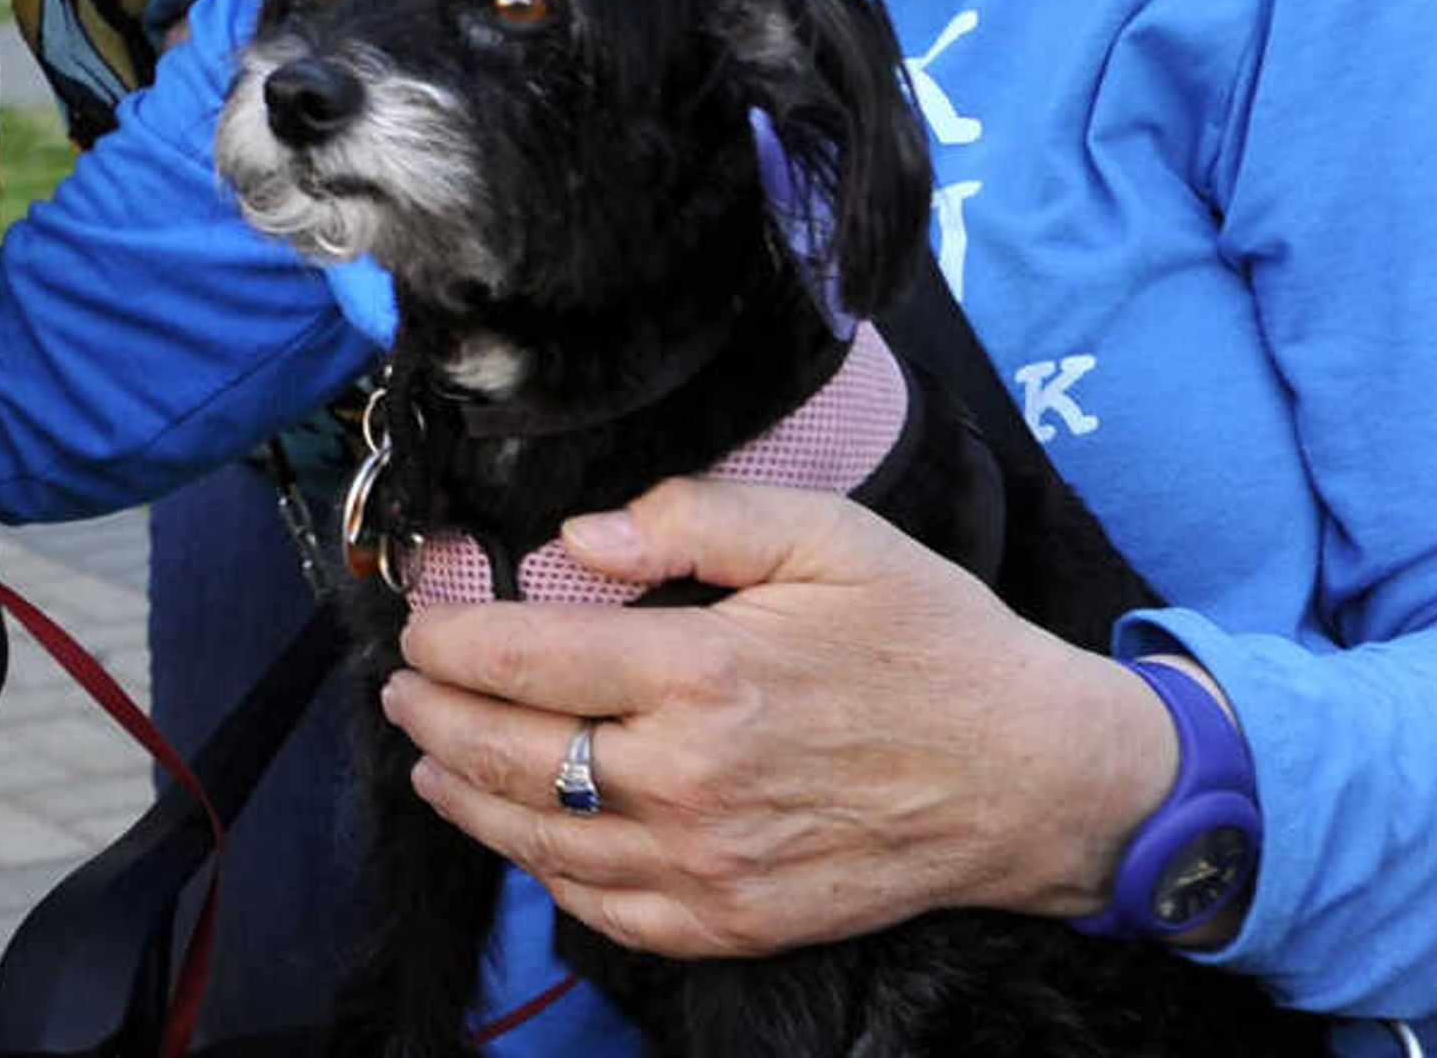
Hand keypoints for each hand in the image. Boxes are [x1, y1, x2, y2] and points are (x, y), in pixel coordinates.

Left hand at [380, 478, 1175, 958]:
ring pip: (539, 839)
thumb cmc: (931, 642)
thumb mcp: (827, 534)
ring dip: (464, 796)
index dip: (447, 640)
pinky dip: (545, 874)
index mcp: (703, 672)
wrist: (1036, 776)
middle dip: (431, 715)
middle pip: (506, 752)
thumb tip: (582, 535)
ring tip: (428, 756)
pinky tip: (520, 840)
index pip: (520, 659)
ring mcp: (709, 864)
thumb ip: (694, 516)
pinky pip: (608, 910)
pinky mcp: (737, 920)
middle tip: (400, 687)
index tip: (420, 621)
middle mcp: (690, 778)